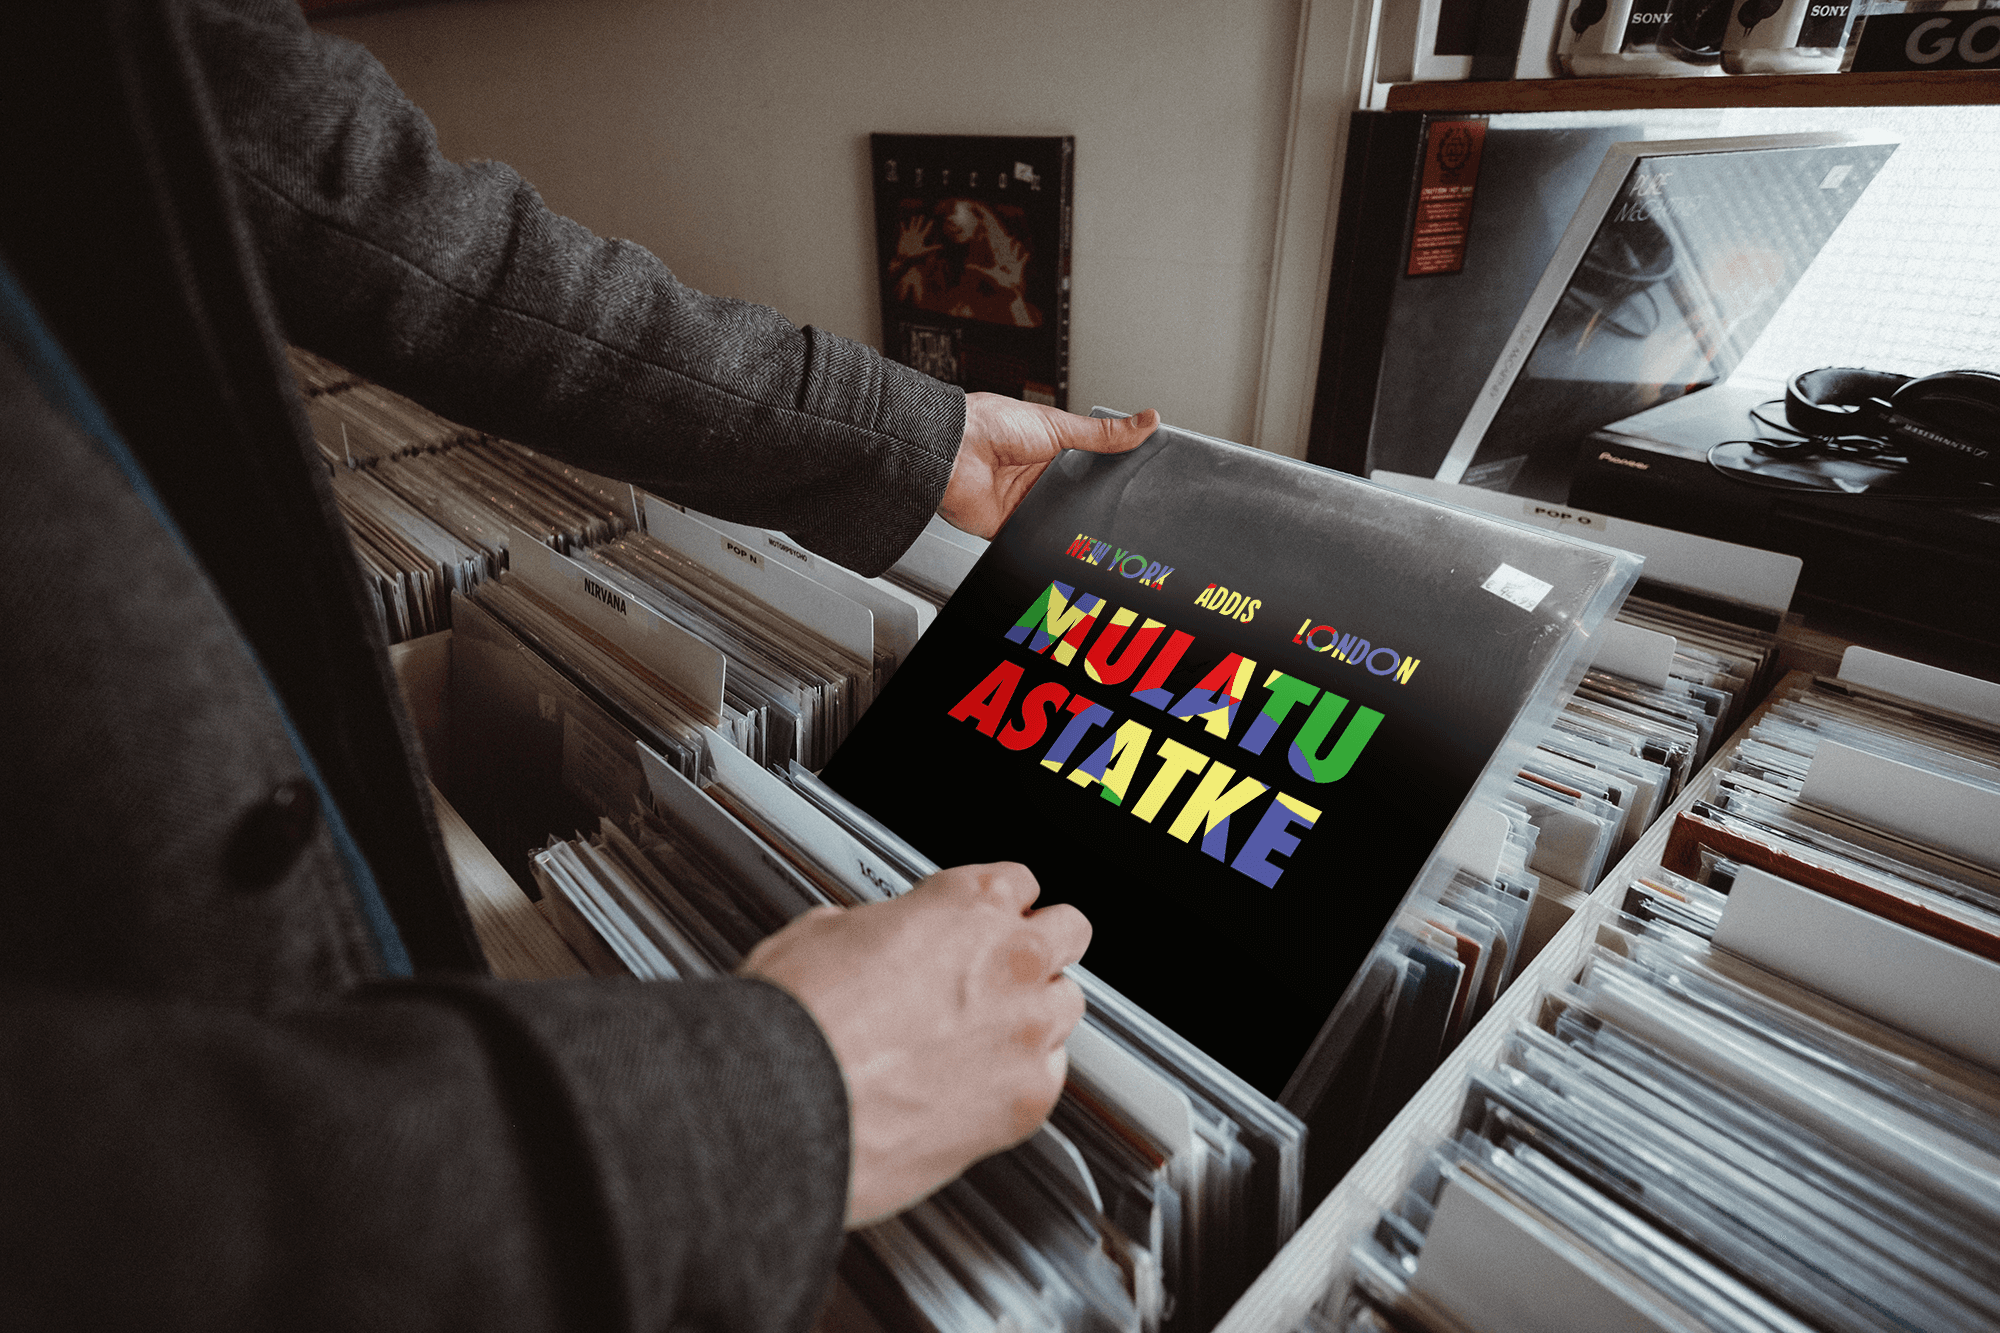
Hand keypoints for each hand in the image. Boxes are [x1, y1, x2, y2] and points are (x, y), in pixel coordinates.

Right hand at [740, 863, 1089, 1227]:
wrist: (787, 1105)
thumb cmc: (797, 1022)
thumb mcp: (823, 933)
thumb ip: (879, 930)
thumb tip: (877, 941)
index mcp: (965, 904)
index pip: (1019, 880)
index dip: (996, 904)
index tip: (984, 922)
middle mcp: (1010, 959)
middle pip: (1069, 931)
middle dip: (1039, 947)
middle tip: (999, 972)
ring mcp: (1026, 1030)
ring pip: (1068, 1004)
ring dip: (1036, 1013)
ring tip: (986, 1036)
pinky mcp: (1028, 1099)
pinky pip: (1052, 1076)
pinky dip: (1023, 1079)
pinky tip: (980, 1087)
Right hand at [894, 215, 938, 260]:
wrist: (905, 258)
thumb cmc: (914, 256)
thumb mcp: (924, 251)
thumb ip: (932, 248)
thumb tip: (942, 247)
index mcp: (920, 238)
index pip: (926, 230)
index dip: (929, 225)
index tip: (932, 220)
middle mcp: (915, 236)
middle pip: (919, 226)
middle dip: (921, 221)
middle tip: (922, 215)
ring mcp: (910, 236)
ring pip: (912, 226)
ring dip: (913, 222)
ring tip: (914, 217)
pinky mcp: (904, 236)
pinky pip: (903, 229)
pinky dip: (902, 226)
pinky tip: (902, 222)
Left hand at [940, 395, 1158, 538]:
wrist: (953, 451)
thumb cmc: (990, 425)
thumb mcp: (1059, 425)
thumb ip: (1103, 434)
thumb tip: (1146, 422)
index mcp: (1053, 451)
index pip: (1093, 468)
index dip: (1114, 477)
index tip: (1140, 483)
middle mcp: (1040, 478)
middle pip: (1081, 498)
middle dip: (1096, 503)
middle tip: (1121, 507)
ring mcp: (1027, 503)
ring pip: (1062, 522)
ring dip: (1072, 522)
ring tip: (1090, 519)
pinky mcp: (1012, 527)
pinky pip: (1037, 541)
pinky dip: (1049, 541)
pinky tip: (1061, 536)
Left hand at [968, 227, 1028, 292]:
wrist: (1011, 292)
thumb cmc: (1000, 284)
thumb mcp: (988, 275)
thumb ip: (978, 270)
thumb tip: (966, 266)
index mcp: (996, 265)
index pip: (992, 252)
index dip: (989, 244)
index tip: (986, 235)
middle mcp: (1003, 265)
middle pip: (1003, 251)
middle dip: (1004, 244)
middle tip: (1005, 236)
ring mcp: (1012, 267)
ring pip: (1013, 255)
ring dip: (1015, 249)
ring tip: (1016, 242)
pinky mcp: (1019, 270)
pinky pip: (1022, 263)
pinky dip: (1024, 259)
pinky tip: (1027, 254)